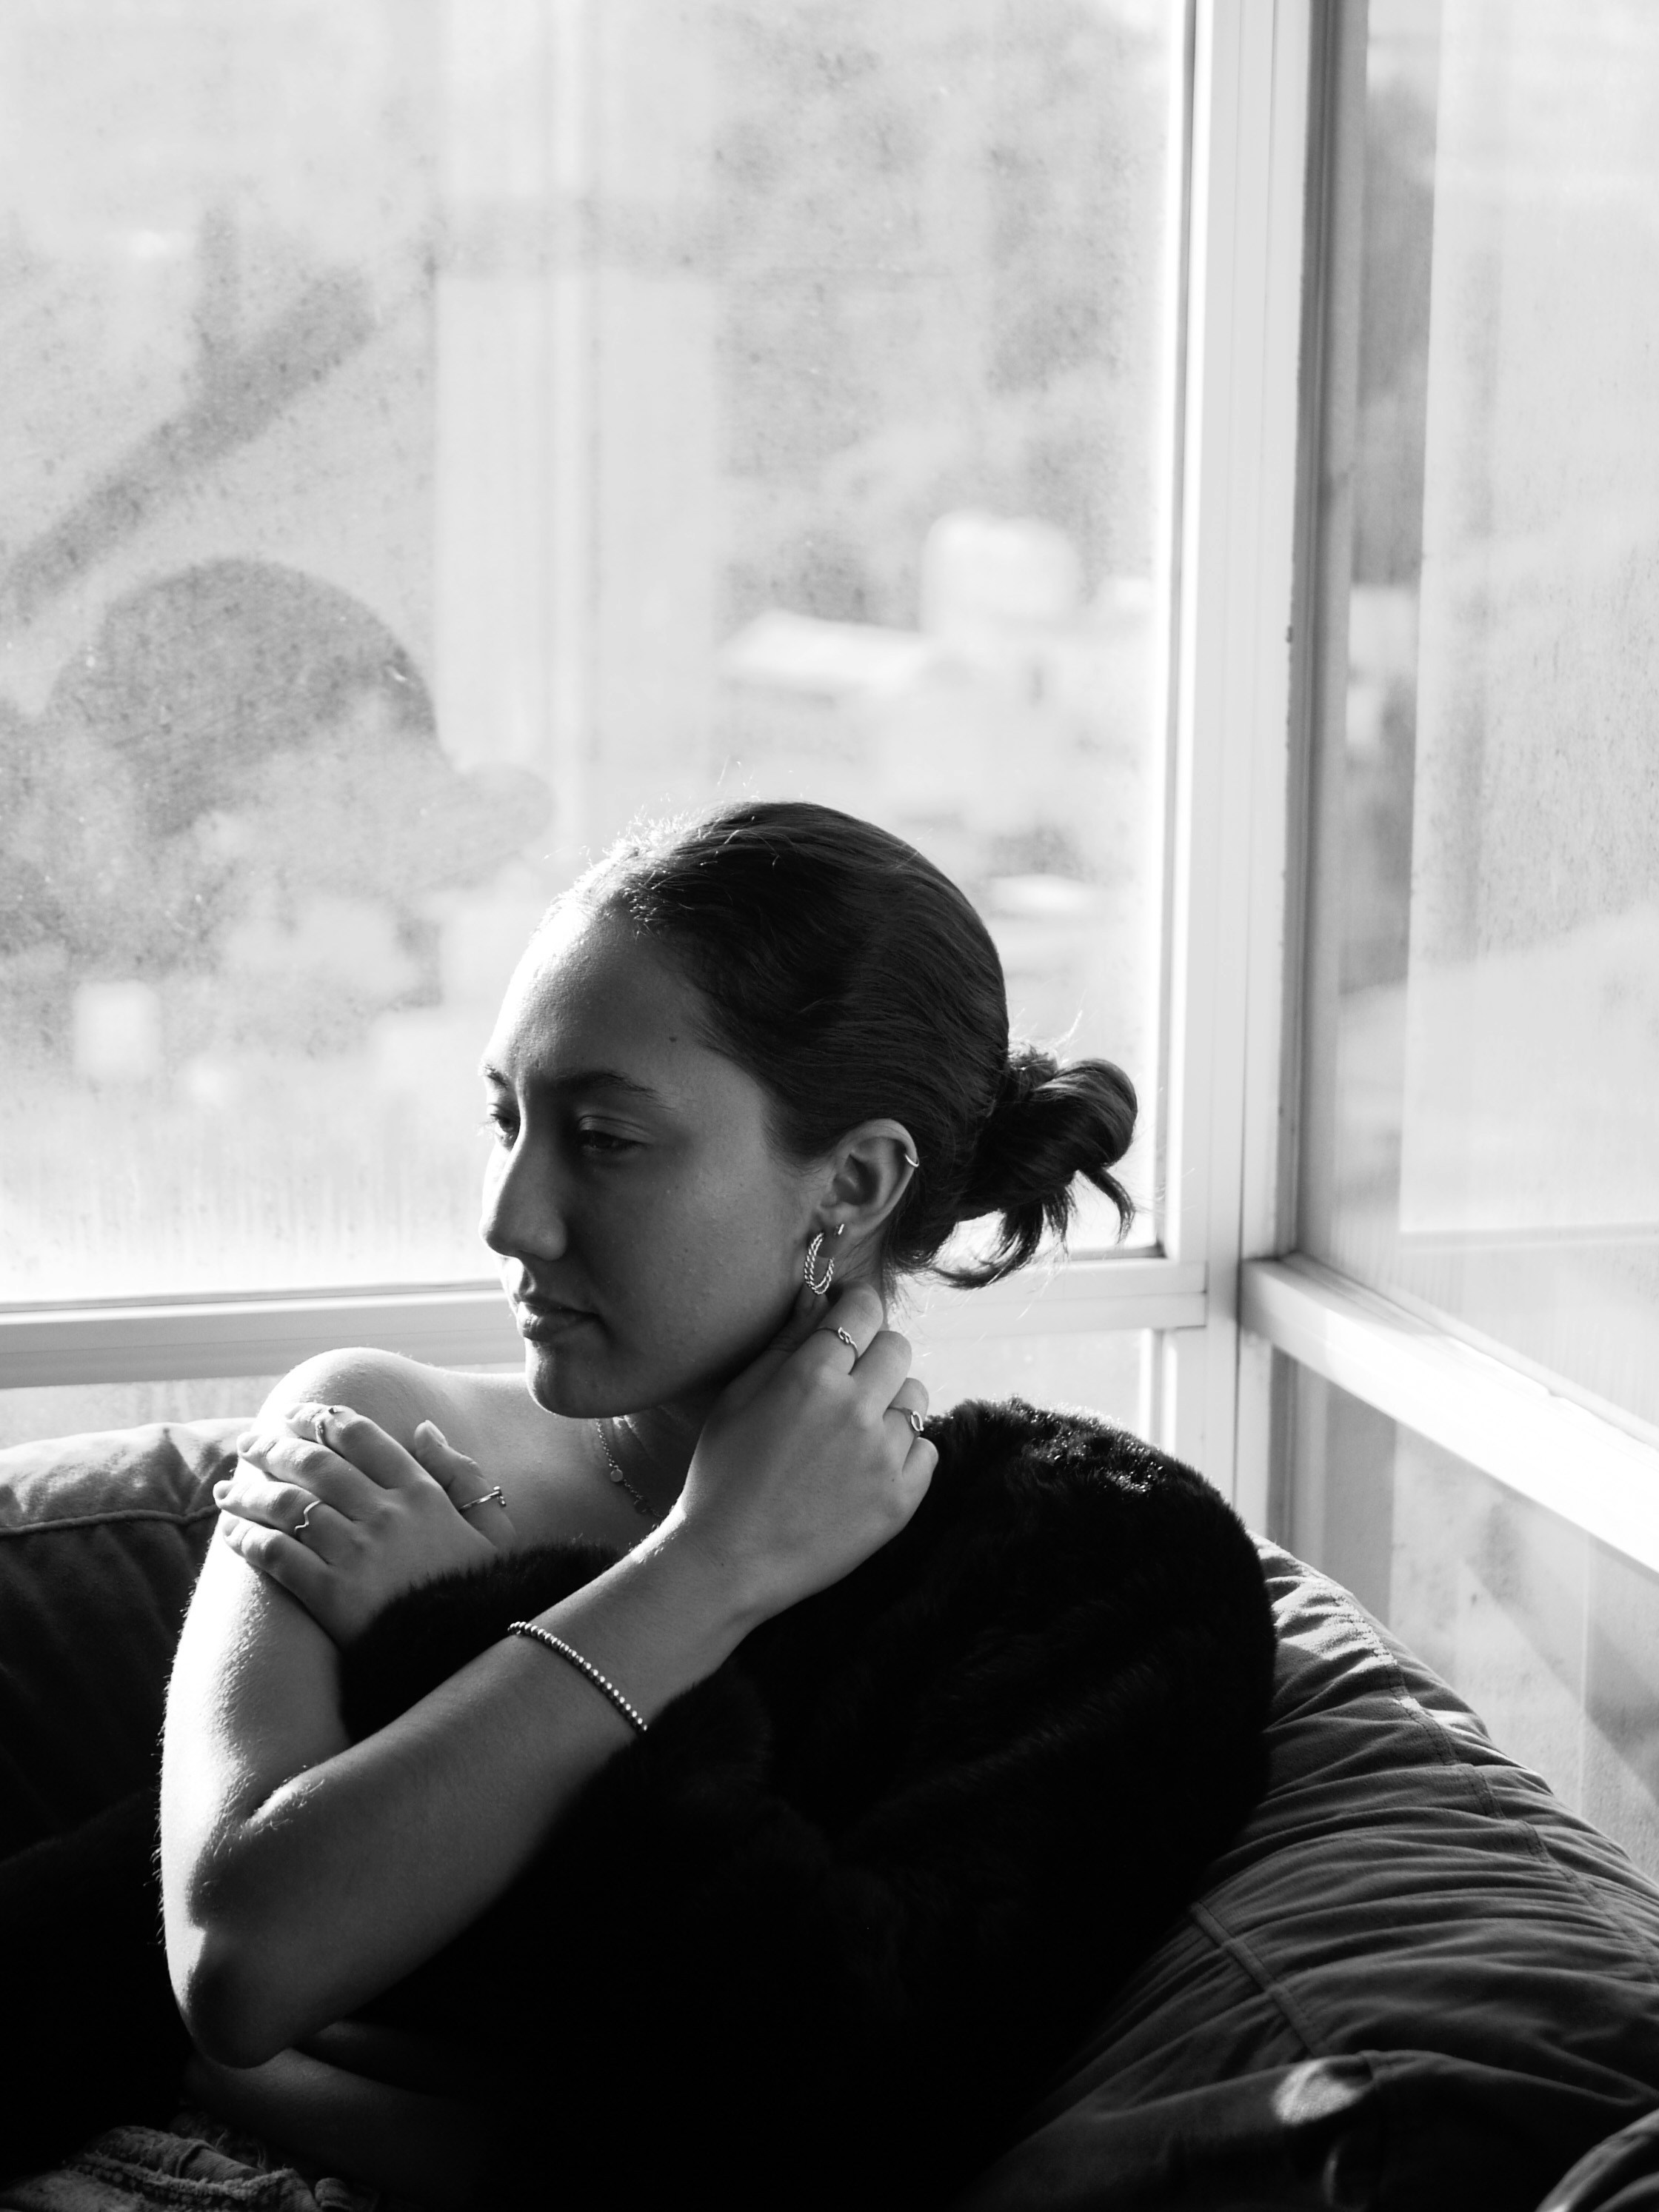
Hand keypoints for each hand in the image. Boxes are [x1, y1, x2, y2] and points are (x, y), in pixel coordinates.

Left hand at [213, 1403, 517, 1644]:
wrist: (469, 1661)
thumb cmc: (480, 1593)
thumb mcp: (493, 1528)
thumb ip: (463, 1473)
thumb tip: (423, 1429)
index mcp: (422, 1493)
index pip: (360, 1435)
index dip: (319, 1417)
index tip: (293, 1414)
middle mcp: (386, 1515)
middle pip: (315, 1463)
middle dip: (274, 1446)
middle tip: (249, 1441)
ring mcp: (357, 1554)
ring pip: (287, 1505)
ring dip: (250, 1491)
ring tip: (228, 1488)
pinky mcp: (330, 1596)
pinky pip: (275, 1554)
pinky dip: (246, 1537)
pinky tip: (230, 1532)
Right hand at [669, 1280, 936, 1620]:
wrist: (727, 1561)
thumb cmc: (723, 1472)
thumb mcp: (740, 1395)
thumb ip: (787, 1339)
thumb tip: (819, 1291)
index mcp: (812, 1375)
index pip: (864, 1309)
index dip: (857, 1308)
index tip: (849, 1321)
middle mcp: (856, 1409)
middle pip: (898, 1347)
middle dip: (876, 1353)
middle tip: (849, 1379)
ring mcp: (884, 1456)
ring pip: (916, 1398)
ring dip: (891, 1403)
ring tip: (856, 1429)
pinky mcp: (901, 1499)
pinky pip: (926, 1450)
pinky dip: (904, 1452)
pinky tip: (867, 1466)